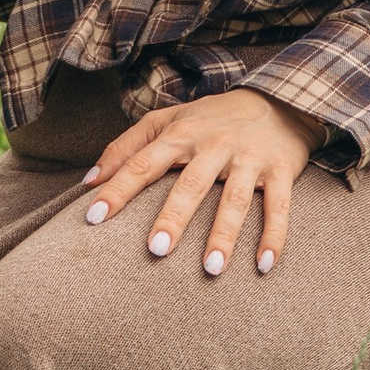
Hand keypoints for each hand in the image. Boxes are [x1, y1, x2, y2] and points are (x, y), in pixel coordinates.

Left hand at [80, 91, 326, 277]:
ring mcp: (250, 158)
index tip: (94, 217)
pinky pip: (278, 207)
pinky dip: (274, 236)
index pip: (143, 163)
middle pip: (191, 184)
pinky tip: (264, 264)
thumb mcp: (167, 120)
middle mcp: (215, 145)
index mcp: (182, 133)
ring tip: (210, 269)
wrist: (278, 100)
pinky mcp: (281, 170)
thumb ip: (125, 148)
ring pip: (236, 199)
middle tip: (156, 249)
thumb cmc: (212, 118)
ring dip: (224, 235)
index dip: (118, 189)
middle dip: (174, 217)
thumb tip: (88, 181)